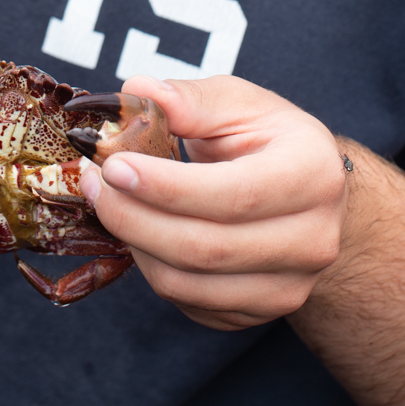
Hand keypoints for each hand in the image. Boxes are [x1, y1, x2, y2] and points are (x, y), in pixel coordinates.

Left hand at [79, 74, 348, 329]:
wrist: (305, 193)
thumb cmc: (268, 139)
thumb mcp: (239, 102)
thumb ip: (189, 100)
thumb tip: (136, 92)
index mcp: (312, 175)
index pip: (234, 195)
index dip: (165, 187)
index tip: (112, 166)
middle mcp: (312, 240)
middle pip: (205, 248)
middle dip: (133, 217)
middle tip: (91, 182)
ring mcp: (288, 287)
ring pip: (187, 284)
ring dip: (133, 243)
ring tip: (107, 201)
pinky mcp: (257, 313)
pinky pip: (186, 302)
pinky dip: (150, 266)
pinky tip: (140, 229)